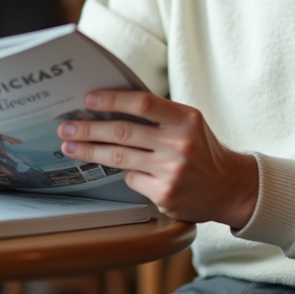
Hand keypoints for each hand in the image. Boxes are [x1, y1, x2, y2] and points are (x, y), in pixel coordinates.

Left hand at [56, 91, 258, 227]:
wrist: (228, 187)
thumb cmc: (202, 149)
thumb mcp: (189, 123)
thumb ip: (159, 115)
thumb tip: (112, 106)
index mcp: (186, 119)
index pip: (142, 104)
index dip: (112, 100)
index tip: (88, 100)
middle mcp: (180, 144)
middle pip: (123, 133)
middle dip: (89, 130)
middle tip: (66, 127)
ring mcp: (172, 171)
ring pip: (120, 158)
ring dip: (90, 152)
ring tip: (70, 147)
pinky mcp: (165, 194)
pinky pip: (132, 180)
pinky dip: (126, 174)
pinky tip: (125, 172)